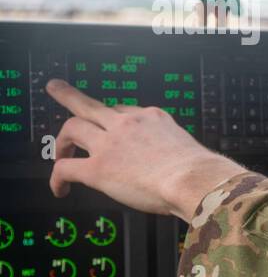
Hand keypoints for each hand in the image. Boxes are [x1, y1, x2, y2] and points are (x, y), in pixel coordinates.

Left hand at [47, 80, 245, 220]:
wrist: (196, 181)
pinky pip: (66, 168)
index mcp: (152, 118)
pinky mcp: (97, 168)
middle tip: (57, 88)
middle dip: (70, 97)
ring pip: (72, 128)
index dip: (115, 120)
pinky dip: (57, 178)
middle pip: (90, 105)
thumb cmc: (200, 172)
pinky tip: (60, 188)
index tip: (113, 128)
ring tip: (59, 152)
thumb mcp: (188, 146)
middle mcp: (127, 125)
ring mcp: (110, 145)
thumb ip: (173, 149)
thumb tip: (177, 164)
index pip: (124, 111)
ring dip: (62, 141)